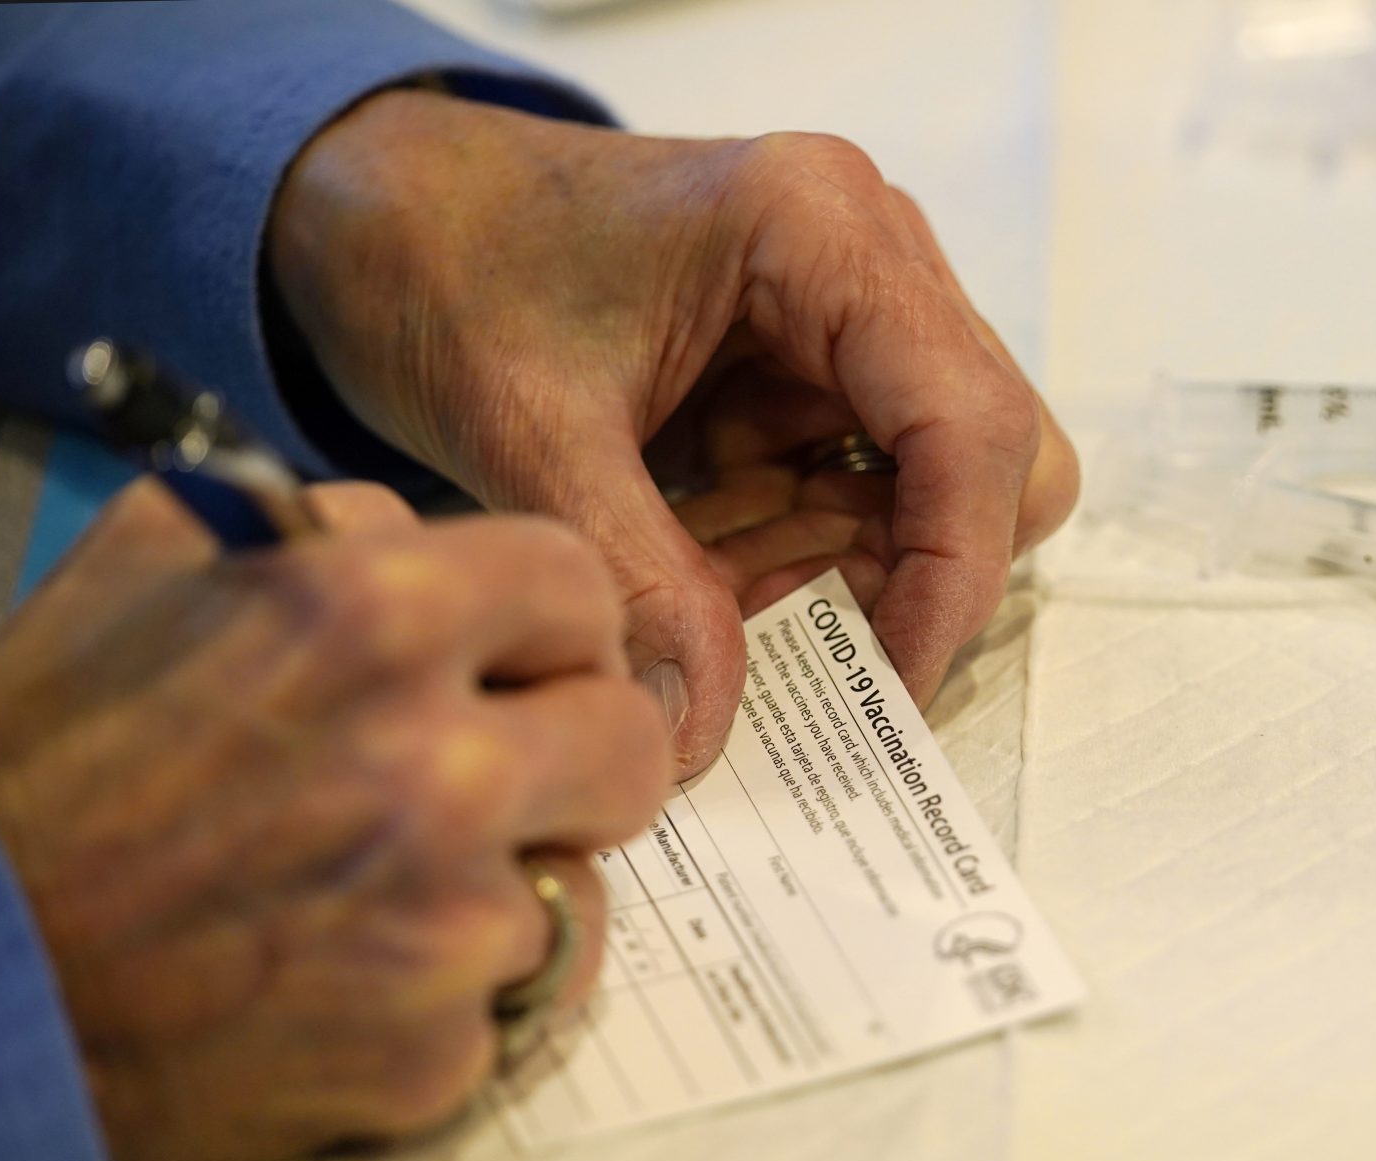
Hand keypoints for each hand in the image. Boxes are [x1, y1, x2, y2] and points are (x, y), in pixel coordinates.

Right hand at [0, 480, 668, 1160]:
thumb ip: (331, 529)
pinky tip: (343, 973)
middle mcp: (435, 765)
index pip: (584, 587)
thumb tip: (438, 536)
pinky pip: (510, 999)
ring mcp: (445, 924)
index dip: (560, 628)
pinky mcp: (433, 1056)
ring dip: (500, 881)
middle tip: (497, 775)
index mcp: (374, 616)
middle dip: (574, 754)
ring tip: (371, 884)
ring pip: (576, 881)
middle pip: (632, 742)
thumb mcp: (153, 568)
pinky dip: (447, 992)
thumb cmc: (35, 763)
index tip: (536, 662)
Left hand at [268, 90, 1078, 771]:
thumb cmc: (443, 261)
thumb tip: (708, 733)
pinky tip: (708, 574)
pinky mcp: (818, 368)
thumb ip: (634, 582)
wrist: (380, 210)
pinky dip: (805, 558)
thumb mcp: (527, 429)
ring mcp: (853, 315)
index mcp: (819, 231)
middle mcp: (869, 260)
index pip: (968, 423)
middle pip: (995, 458)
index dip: (952, 575)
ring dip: (852, 574)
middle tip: (824, 666)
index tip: (890, 688)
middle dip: (920, 578)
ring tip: (724, 610)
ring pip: (942, 488)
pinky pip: (863, 492)